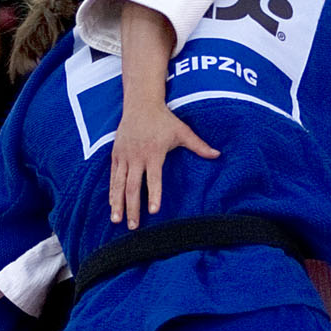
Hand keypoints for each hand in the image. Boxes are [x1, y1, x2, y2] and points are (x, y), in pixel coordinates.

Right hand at [108, 105, 218, 229]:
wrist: (141, 104)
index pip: (154, 178)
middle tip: (133, 226)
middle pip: (133, 187)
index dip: (154, 194)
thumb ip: (199, 146)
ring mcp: (124, 156)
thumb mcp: (182, 131)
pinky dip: (112, 192)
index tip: (154, 211)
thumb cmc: (164, 119)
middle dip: (132, 207)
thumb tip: (218, 155)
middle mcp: (136, 156)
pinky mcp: (115, 154)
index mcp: (153, 153)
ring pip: (119, 184)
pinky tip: (112, 205)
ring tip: (117, 221)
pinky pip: (112, 177)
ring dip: (117, 203)